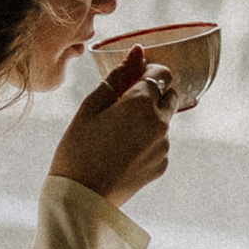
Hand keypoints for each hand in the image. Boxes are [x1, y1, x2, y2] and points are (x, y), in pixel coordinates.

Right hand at [47, 51, 173, 206]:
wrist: (81, 197)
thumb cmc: (78, 147)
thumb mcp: (91, 106)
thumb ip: (118, 76)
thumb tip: (138, 52)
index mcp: (142, 103)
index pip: (162, 73)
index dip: (149, 72)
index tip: (133, 78)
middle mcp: (160, 123)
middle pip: (170, 95)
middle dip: (154, 94)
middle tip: (124, 105)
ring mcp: (164, 146)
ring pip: (164, 120)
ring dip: (149, 119)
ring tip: (117, 134)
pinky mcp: (162, 165)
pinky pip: (160, 144)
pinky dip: (147, 141)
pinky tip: (122, 152)